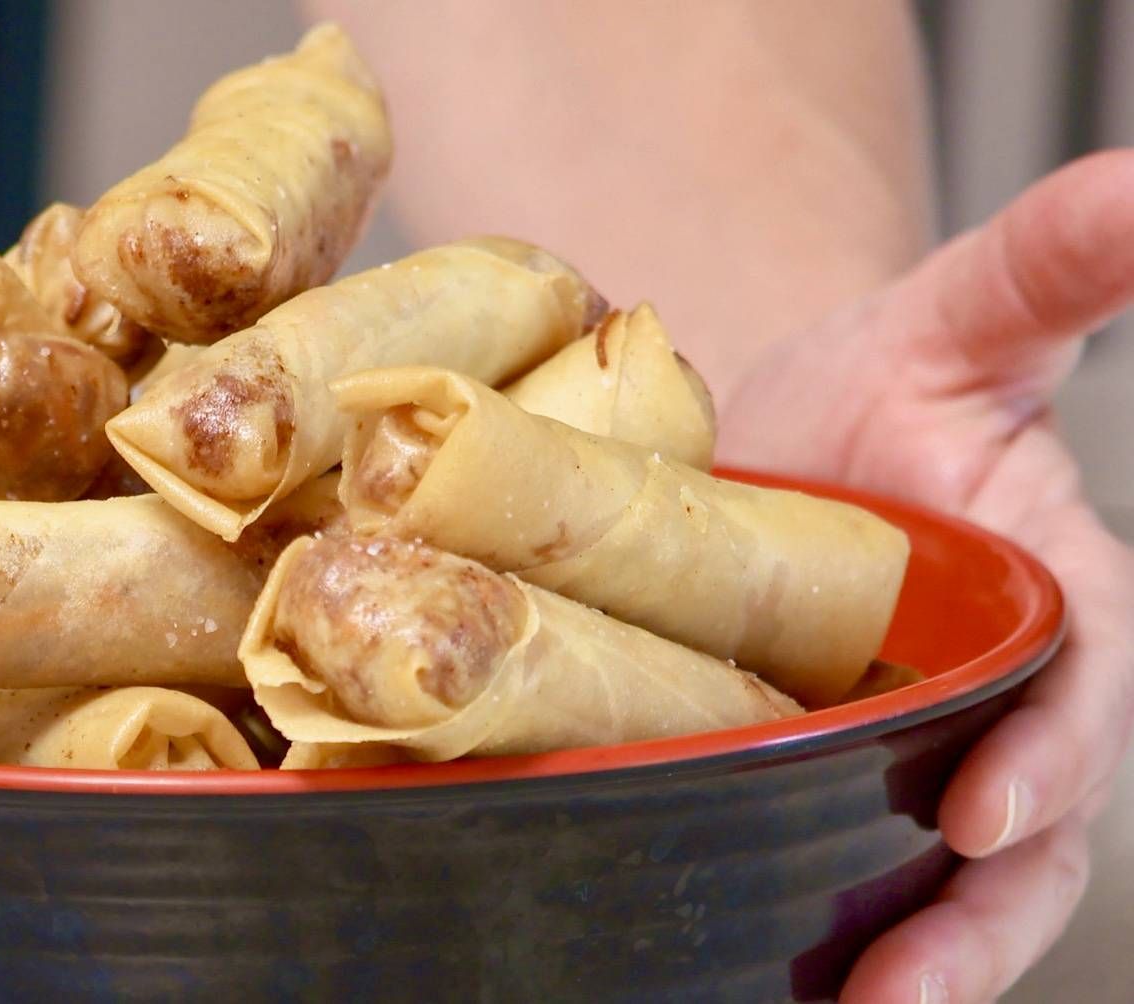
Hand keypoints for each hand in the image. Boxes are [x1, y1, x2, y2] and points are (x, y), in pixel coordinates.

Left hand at [723, 152, 1133, 1002]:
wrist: (773, 445)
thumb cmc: (876, 390)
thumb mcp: (953, 319)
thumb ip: (1050, 268)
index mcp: (1059, 602)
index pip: (1085, 694)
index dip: (1053, 756)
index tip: (986, 811)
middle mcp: (1004, 701)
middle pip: (1030, 829)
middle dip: (980, 916)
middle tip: (905, 989)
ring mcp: (920, 755)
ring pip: (953, 882)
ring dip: (920, 957)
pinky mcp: (833, 783)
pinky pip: (850, 870)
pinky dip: (826, 931)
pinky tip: (777, 980)